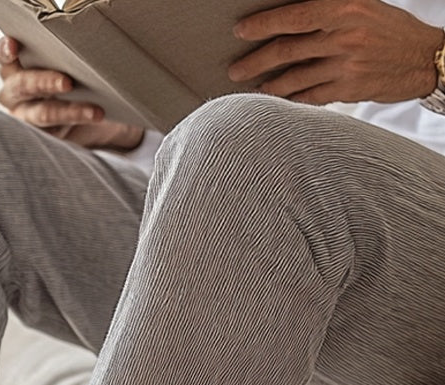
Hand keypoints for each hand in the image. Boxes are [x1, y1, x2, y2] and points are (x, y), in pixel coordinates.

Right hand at [0, 36, 144, 149]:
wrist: (88, 112)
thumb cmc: (70, 77)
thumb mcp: (63, 60)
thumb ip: (60, 51)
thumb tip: (84, 35)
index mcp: (13, 67)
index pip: (2, 56)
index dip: (5, 51)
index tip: (15, 46)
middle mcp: (13, 93)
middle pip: (22, 86)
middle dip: (44, 82)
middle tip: (67, 83)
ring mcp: (25, 117)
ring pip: (41, 114)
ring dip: (68, 111)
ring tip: (94, 111)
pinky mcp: (41, 137)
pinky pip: (56, 132)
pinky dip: (77, 122)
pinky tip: (95, 116)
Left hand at [228, 0, 441, 103]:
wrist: (424, 58)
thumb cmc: (389, 30)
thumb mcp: (362, 8)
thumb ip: (326, 13)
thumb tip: (287, 20)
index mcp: (346, 9)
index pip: (295, 17)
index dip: (263, 25)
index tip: (240, 31)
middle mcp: (345, 36)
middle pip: (287, 50)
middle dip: (255, 62)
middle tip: (235, 69)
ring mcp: (346, 65)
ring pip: (294, 78)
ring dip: (269, 85)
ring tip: (255, 87)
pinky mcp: (349, 89)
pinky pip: (310, 97)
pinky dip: (292, 99)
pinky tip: (280, 101)